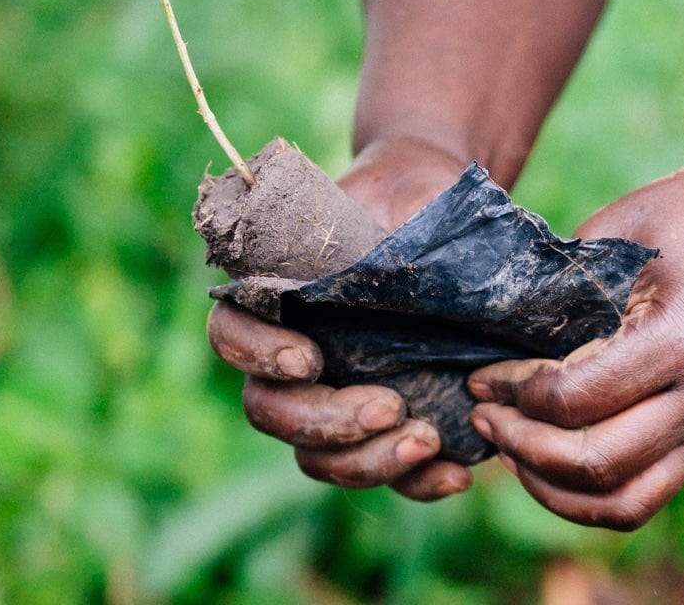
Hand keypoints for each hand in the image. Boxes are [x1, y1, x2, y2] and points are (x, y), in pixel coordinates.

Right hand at [207, 136, 476, 499]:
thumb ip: (381, 234)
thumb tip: (392, 266)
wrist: (450, 222)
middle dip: (324, 421)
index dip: (255, 354)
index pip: (228, 332)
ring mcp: (329, 397)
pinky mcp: (378, 427)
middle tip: (390, 405)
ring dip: (364, 462)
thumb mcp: (397, 201)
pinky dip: (413, 483)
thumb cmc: (414, 202)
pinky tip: (455, 475)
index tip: (308, 357)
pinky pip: (379, 475)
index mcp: (272, 296)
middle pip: (267, 411)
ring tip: (427, 439)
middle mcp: (287, 357)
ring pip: (313, 457)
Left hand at [466, 151, 683, 528]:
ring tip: (506, 447)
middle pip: (597, 461)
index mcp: (681, 341)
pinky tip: (542, 463)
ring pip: (623, 500)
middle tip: (481, 414)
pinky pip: (643, 495)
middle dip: (523, 445)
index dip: (515, 393)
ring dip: (552, 485)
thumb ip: (563, 289)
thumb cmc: (682, 215)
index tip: (479, 375)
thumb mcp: (617, 234)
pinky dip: (586, 496)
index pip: (577, 397)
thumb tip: (490, 332)